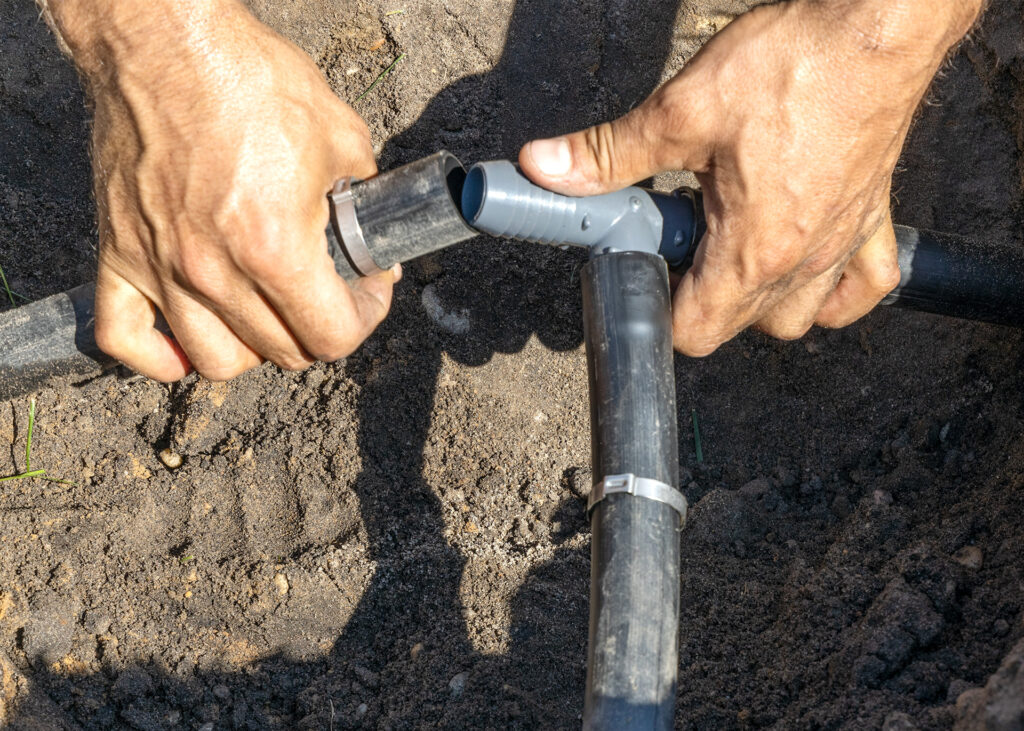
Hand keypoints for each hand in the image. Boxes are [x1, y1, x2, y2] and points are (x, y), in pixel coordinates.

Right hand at [51, 1, 397, 380]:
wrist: (165, 40)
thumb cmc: (248, 78)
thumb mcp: (339, 134)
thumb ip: (364, 197)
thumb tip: (371, 234)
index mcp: (274, 248)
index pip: (332, 336)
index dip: (365, 318)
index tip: (370, 289)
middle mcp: (214, 272)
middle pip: (282, 352)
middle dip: (320, 329)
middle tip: (329, 294)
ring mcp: (160, 268)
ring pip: (215, 360)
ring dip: (254, 349)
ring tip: (270, 316)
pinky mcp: (118, 253)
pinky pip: (126, 338)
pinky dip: (159, 355)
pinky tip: (189, 338)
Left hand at [519, 0, 980, 355]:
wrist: (876, 27)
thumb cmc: (791, 66)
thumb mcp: (680, 111)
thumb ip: (608, 152)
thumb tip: (543, 167)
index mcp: (752, 250)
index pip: (694, 333)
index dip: (656, 310)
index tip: (643, 273)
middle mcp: (802, 263)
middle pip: (738, 329)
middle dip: (698, 302)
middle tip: (679, 245)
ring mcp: (842, 246)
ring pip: (796, 319)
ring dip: (757, 302)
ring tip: (730, 248)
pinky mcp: (873, 220)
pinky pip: (862, 288)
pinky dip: (833, 293)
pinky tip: (804, 267)